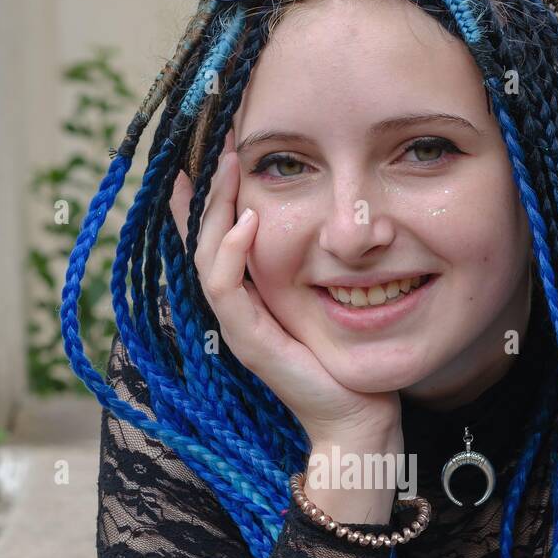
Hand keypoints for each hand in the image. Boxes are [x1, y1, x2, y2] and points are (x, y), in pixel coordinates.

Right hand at [169, 131, 400, 445]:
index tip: (211, 149)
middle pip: (201, 239)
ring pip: (205, 256)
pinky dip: (232, 252)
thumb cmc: (348, 360)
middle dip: (207, 188)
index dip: (206, 197)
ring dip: (214, 207)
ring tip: (227, 164)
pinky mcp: (249, 341)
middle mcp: (235, 309)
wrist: (356, 417)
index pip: (213, 238)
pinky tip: (246, 221)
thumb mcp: (327, 300)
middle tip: (218, 140)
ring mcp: (237, 325)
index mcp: (248, 298)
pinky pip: (225, 288)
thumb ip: (314, 266)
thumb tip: (324, 221)